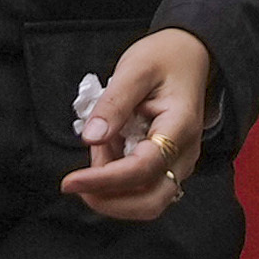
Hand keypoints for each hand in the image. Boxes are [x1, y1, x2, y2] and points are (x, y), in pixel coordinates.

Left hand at [66, 29, 215, 221]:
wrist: (190, 56)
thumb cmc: (164, 58)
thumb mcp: (134, 69)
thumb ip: (114, 103)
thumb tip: (92, 137)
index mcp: (179, 127)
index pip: (141, 170)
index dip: (103, 181)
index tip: (68, 182)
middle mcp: (185, 154)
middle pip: (150, 203)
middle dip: (108, 201)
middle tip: (78, 179)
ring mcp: (180, 163)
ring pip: (147, 202)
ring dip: (112, 191)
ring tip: (100, 149)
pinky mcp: (169, 166)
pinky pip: (144, 190)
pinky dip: (118, 184)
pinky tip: (108, 152)